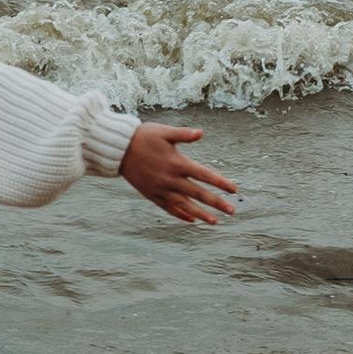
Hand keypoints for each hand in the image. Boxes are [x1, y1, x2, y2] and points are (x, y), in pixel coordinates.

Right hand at [117, 123, 238, 227]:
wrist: (118, 149)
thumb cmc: (142, 136)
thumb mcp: (164, 131)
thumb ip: (183, 134)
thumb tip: (201, 133)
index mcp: (177, 163)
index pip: (205, 176)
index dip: (221, 183)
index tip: (234, 190)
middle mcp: (170, 179)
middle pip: (198, 194)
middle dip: (216, 203)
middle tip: (232, 211)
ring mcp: (161, 189)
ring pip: (185, 205)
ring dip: (201, 214)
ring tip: (215, 221)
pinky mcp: (152, 194)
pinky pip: (169, 208)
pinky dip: (180, 215)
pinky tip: (191, 220)